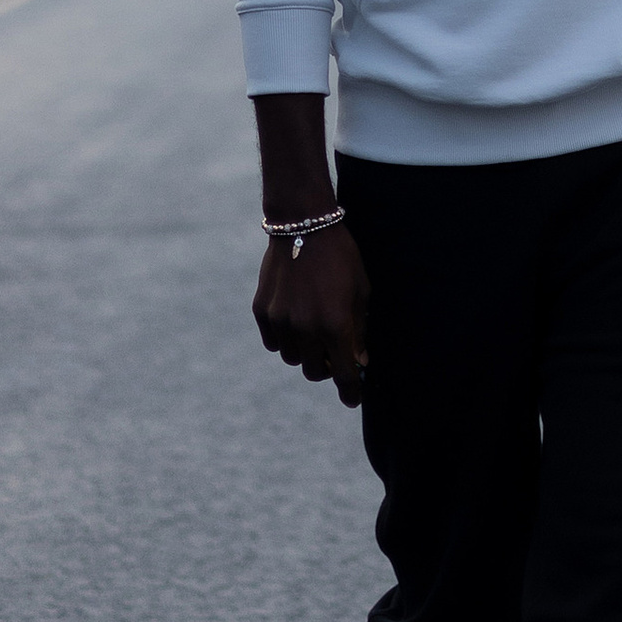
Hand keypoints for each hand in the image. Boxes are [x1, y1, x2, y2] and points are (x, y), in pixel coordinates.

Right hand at [253, 219, 369, 407]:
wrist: (303, 223)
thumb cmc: (340, 257)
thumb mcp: (360, 293)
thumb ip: (358, 331)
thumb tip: (358, 362)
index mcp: (334, 326)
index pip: (342, 375)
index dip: (350, 391)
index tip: (353, 398)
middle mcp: (304, 328)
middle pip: (314, 371)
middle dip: (327, 366)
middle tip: (334, 352)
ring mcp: (280, 320)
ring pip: (292, 358)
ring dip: (304, 352)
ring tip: (313, 330)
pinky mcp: (262, 311)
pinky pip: (274, 341)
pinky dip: (285, 339)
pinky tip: (295, 319)